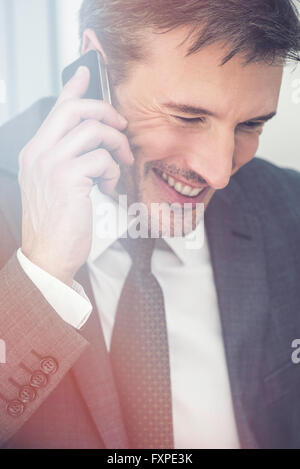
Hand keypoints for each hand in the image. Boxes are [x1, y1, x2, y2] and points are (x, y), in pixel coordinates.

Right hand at [18, 65, 133, 284]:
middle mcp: (38, 153)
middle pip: (74, 110)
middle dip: (105, 112)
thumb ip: (67, 160)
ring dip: (116, 144)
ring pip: (93, 130)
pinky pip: (101, 158)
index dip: (73, 88)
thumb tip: (92, 144)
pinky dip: (112, 170)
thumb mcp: (55, 186)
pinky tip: (109, 185)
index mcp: (35, 152)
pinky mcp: (67, 178)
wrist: (48, 255)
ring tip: (120, 163)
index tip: (87, 72)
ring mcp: (50, 164)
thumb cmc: (56, 224)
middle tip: (121, 127)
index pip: (55, 110)